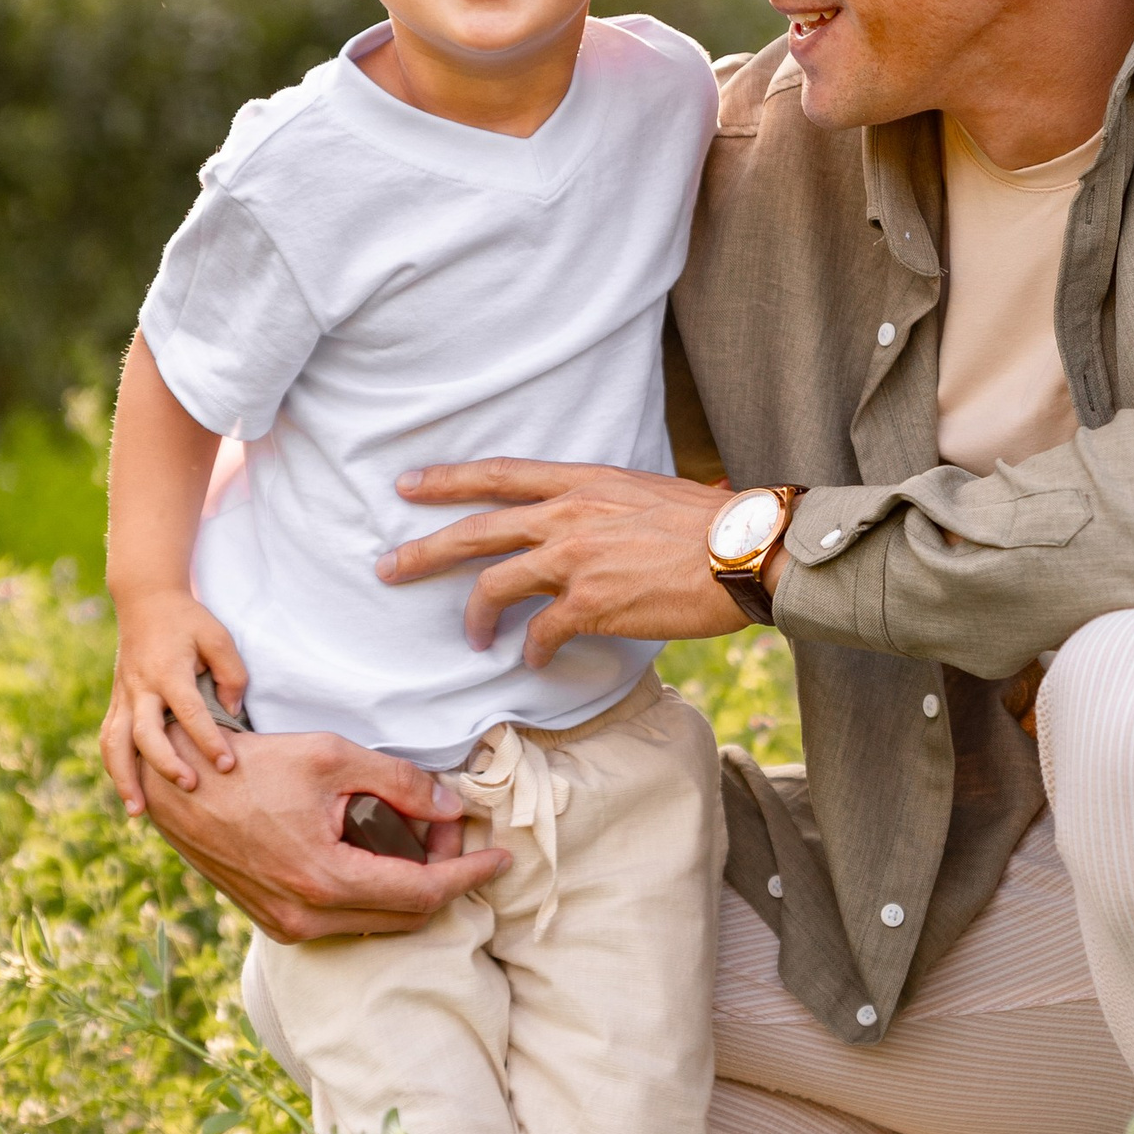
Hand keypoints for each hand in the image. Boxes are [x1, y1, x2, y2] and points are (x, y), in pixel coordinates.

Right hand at [102, 589, 250, 811]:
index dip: (208, 740)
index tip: (227, 765)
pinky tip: (127, 792)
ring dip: (124, 778)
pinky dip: (114, 767)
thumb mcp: (218, 636)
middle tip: (191, 786)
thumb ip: (231, 674)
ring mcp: (123, 696)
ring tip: (137, 811)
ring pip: (116, 743)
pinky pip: (109, 739)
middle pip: (146, 734)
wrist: (145, 600)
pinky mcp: (116, 702)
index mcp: (168, 670)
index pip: (189, 712)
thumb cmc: (188, 621)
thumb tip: (232, 712)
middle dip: (166, 764)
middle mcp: (141, 687)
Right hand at [136, 728, 510, 943]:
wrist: (178, 787)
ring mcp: (289, 926)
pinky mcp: (277, 922)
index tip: (501, 859)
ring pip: (377, 921)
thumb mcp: (332, 756)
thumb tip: (450, 806)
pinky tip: (379, 852)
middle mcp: (308, 917)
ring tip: (419, 835)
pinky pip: (346, 919)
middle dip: (443, 876)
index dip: (470, 875)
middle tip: (453, 831)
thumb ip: (399, 782)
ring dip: (409, 887)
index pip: (423, 893)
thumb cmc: (251, 765)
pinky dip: (375, 893)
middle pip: (407, 915)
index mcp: (326, 880)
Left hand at [381, 461, 751, 664]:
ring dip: (474, 616)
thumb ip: (610, 503)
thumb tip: (602, 517)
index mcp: (582, 482)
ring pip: (494, 585)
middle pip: (475, 532)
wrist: (744, 550)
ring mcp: (575, 559)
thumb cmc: (710, 522)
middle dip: (423, 551)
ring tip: (472, 637)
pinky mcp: (591, 603)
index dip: (448, 480)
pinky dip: (531, 649)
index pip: (499, 475)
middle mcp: (568, 515)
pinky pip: (540, 632)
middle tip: (389, 567)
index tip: (408, 485)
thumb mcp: (648, 490)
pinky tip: (535, 658)